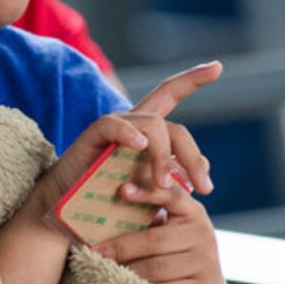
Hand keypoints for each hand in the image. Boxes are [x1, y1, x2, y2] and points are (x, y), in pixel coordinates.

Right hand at [37, 62, 221, 219]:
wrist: (66, 216)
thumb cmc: (106, 206)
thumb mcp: (147, 193)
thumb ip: (172, 179)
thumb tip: (204, 167)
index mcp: (146, 133)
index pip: (170, 97)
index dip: (192, 79)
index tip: (218, 67)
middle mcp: (132, 125)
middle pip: (174, 126)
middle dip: (192, 155)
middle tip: (204, 188)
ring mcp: (113, 128)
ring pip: (153, 126)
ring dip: (162, 157)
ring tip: (164, 185)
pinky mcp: (92, 136)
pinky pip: (113, 125)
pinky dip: (129, 134)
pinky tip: (139, 146)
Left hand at [97, 178, 228, 283]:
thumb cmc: (176, 256)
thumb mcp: (170, 232)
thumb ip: (151, 218)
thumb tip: (106, 211)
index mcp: (193, 213)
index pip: (173, 196)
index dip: (149, 192)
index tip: (122, 190)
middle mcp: (203, 234)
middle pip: (154, 240)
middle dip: (120, 248)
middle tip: (95, 253)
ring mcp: (206, 263)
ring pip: (156, 268)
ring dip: (127, 272)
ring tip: (104, 272)